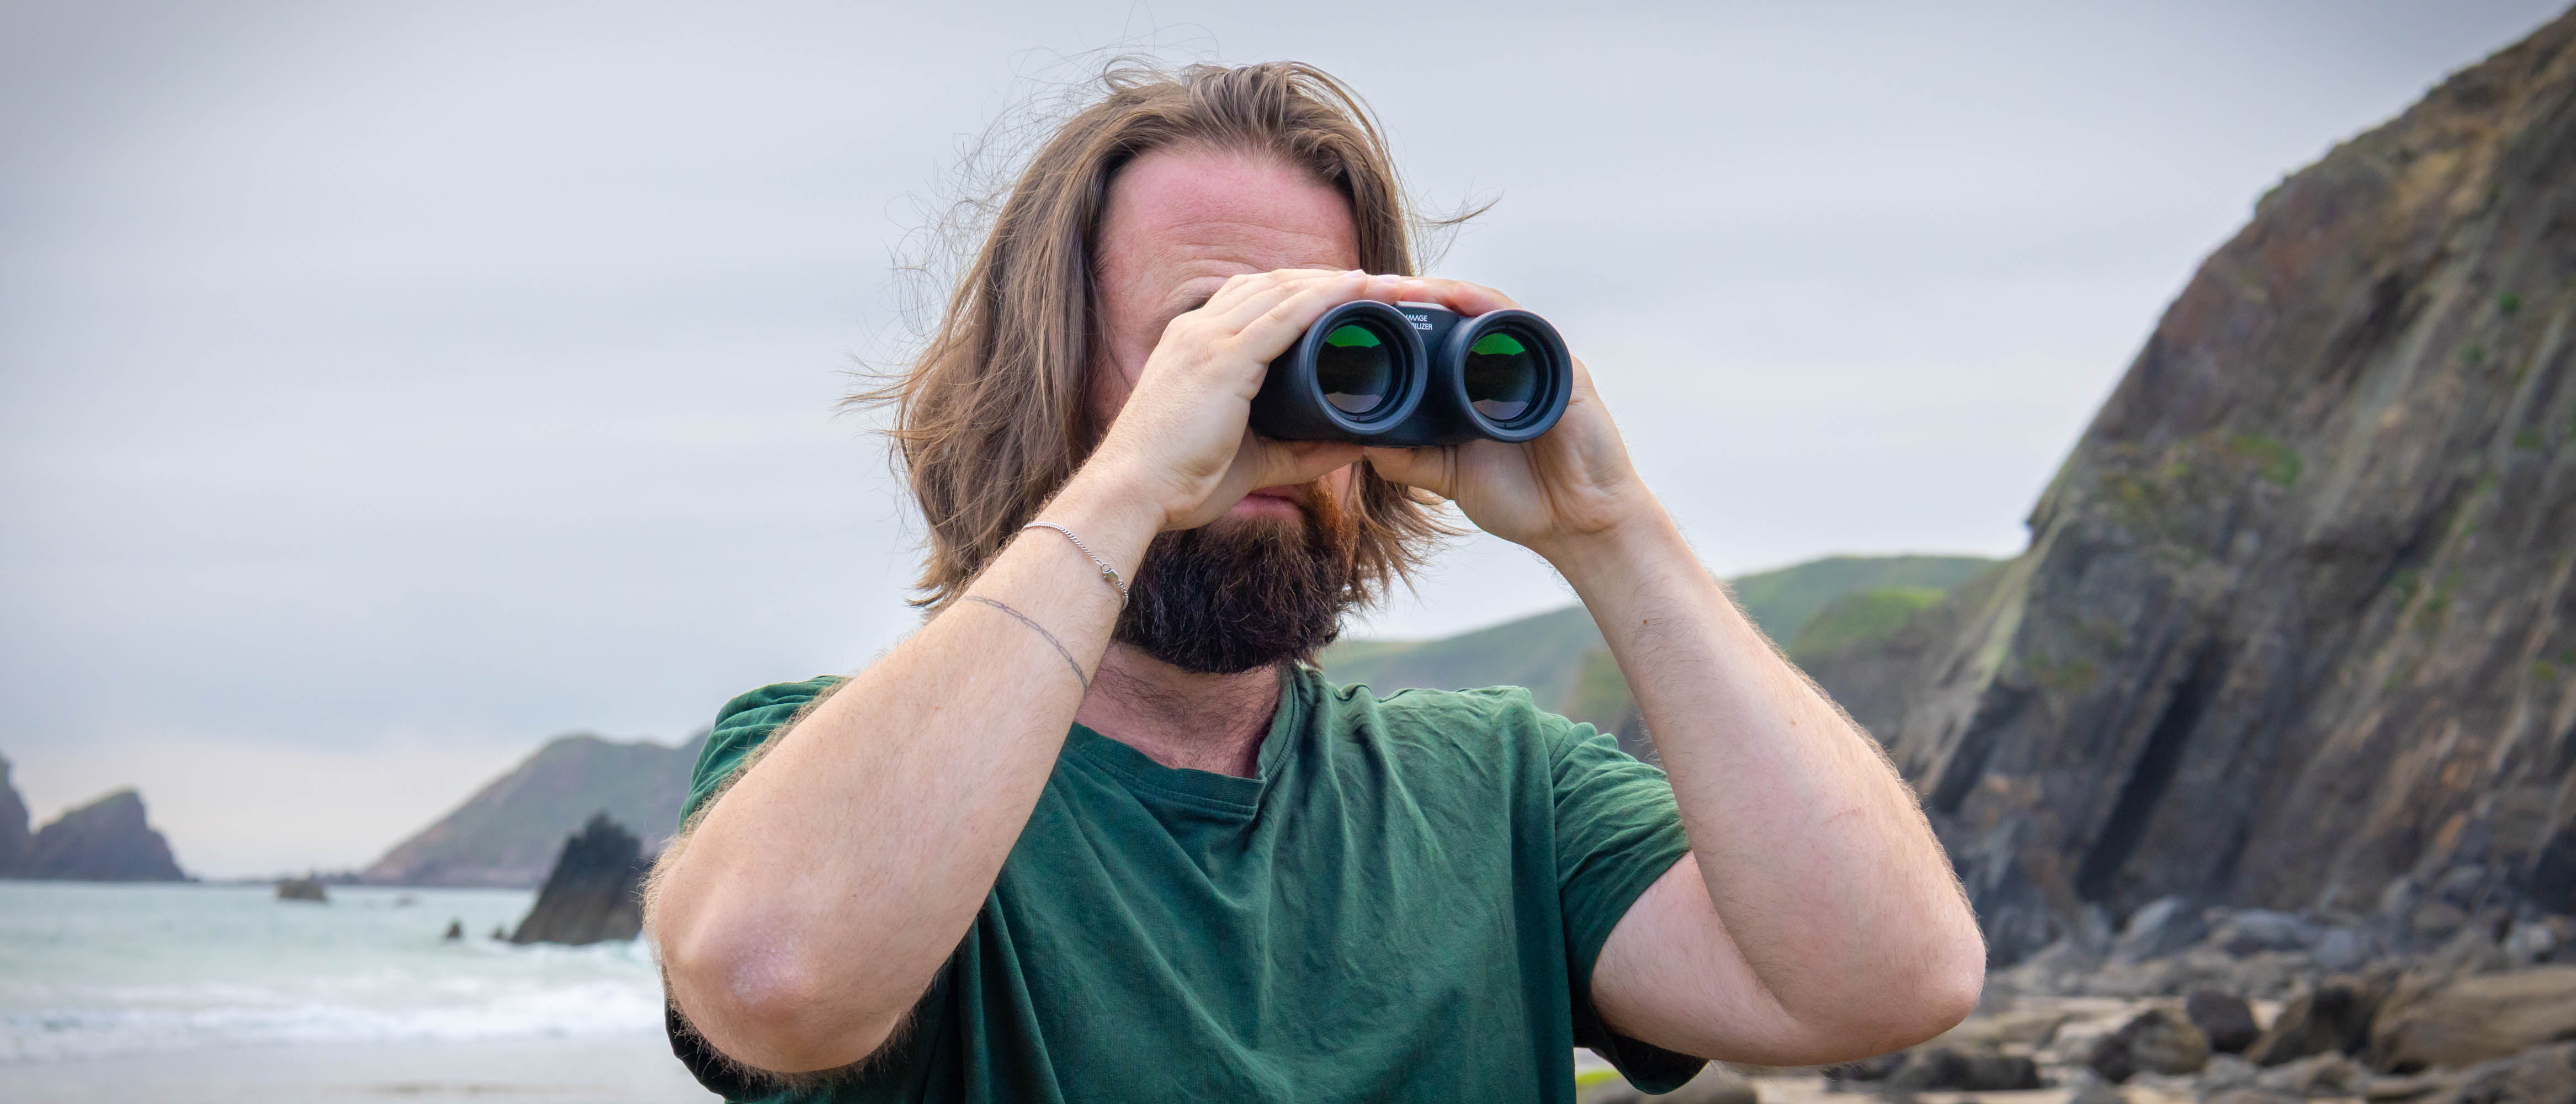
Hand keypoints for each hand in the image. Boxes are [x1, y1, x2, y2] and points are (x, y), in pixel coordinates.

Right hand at [1080, 268, 1384, 530]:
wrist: (1131, 492)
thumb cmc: (1178, 479)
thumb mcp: (1250, 459)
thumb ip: (1299, 451)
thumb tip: (1350, 448)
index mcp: (1195, 344)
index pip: (1256, 298)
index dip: (1305, 290)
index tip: (1350, 297)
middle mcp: (1199, 329)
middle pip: (1276, 284)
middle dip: (1331, 279)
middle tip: (1384, 285)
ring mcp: (1208, 339)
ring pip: (1285, 291)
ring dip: (1340, 283)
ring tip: (1387, 284)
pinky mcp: (1223, 360)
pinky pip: (1285, 316)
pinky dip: (1326, 299)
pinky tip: (1360, 290)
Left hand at [1359, 279, 1658, 558]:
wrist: (1576, 525)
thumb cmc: (1521, 499)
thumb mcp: (1448, 476)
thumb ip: (1409, 458)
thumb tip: (1361, 439)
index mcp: (1478, 384)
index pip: (1438, 338)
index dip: (1402, 322)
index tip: (1358, 314)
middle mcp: (1507, 365)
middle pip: (1458, 313)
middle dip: (1415, 296)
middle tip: (1369, 289)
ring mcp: (1536, 363)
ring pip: (1486, 308)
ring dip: (1445, 292)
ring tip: (1404, 287)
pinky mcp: (1563, 369)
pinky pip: (1524, 325)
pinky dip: (1489, 308)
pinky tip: (1461, 299)